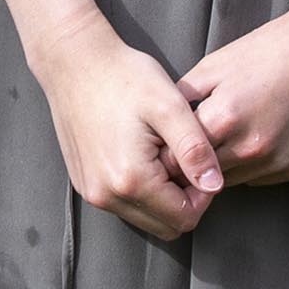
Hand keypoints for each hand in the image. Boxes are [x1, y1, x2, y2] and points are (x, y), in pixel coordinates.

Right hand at [32, 10, 221, 240]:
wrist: (74, 61)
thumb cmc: (124, 77)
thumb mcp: (169, 106)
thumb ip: (195, 149)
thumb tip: (214, 185)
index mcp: (131, 180)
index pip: (185, 218)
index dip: (203, 194)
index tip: (199, 159)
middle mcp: (106, 195)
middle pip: (165, 227)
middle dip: (183, 200)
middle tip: (182, 158)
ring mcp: (91, 192)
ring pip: (145, 218)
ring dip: (161, 196)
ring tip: (160, 152)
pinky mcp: (84, 184)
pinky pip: (123, 205)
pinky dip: (140, 190)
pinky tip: (141, 153)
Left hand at [178, 6, 288, 185]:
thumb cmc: (268, 51)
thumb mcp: (215, 65)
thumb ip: (182, 97)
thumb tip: (158, 123)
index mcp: (224, 118)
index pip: (177, 157)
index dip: (167, 153)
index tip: (163, 147)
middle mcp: (251, 148)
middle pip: (202, 175)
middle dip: (191, 165)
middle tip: (187, 149)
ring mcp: (277, 161)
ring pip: (230, 181)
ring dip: (220, 168)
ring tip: (222, 141)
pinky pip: (258, 178)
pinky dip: (249, 166)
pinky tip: (253, 139)